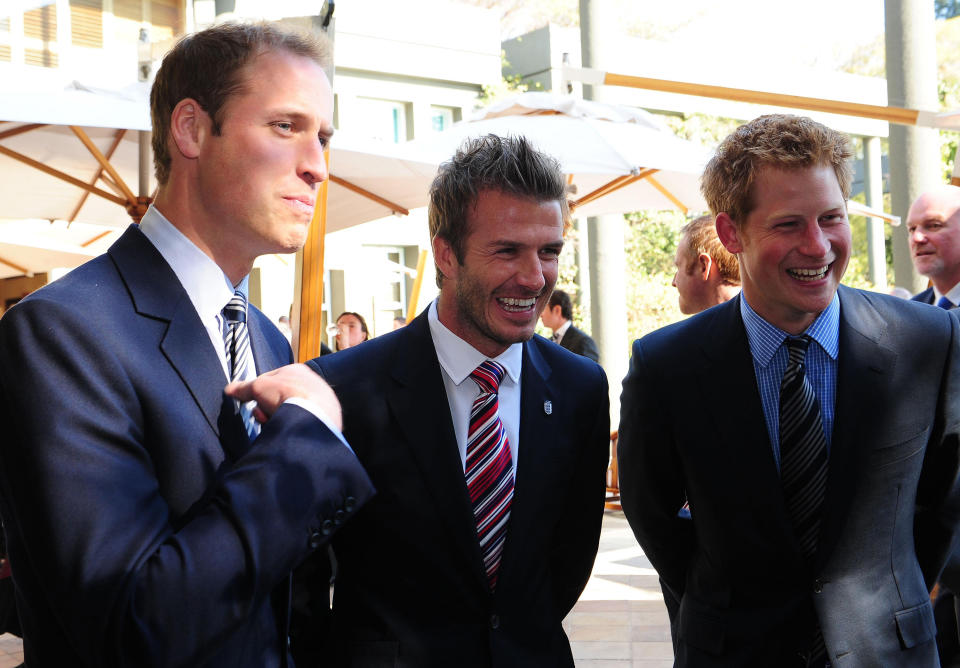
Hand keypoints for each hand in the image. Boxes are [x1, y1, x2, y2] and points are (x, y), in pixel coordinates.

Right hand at [225, 363, 342, 429]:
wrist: (312, 416)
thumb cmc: (288, 395)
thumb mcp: (258, 387)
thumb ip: (244, 388)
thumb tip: (230, 389)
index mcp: (297, 371)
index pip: (272, 379)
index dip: (258, 392)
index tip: (251, 401)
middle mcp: (312, 383)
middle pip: (281, 398)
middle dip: (267, 408)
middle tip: (263, 416)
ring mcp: (321, 401)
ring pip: (292, 411)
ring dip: (279, 418)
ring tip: (274, 424)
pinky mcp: (327, 419)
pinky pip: (304, 423)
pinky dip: (294, 427)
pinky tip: (287, 431)